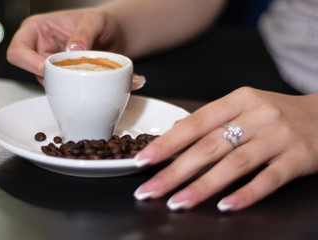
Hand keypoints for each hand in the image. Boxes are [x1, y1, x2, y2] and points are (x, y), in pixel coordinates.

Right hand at [7, 8, 122, 85]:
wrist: (112, 34)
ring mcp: (49, 63)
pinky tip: (83, 77)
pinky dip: (69, 85)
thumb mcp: (94, 21)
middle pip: (29, 69)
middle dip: (47, 74)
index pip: (18, 49)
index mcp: (37, 29)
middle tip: (68, 72)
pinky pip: (59, 85)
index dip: (28, 61)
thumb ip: (83, 33)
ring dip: (61, 80)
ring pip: (44, 80)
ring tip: (81, 70)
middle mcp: (39, 47)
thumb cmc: (98, 22)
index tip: (46, 68)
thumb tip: (71, 50)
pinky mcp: (60, 75)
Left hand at [133, 87, 317, 210]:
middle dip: (175, 170)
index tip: (143, 160)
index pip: (195, 122)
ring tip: (178, 203)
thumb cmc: (277, 114)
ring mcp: (278, 136)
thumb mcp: (245, 107)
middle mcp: (256, 115)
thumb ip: (212, 120)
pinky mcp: (299, 156)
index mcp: (238, 101)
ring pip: (234, 163)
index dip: (167, 143)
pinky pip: (269, 178)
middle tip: (150, 190)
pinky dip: (246, 193)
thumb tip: (174, 133)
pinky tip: (225, 206)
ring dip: (203, 186)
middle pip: (209, 145)